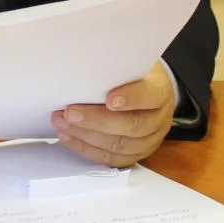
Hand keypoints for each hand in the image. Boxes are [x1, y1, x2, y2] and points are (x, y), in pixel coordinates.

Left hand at [50, 62, 174, 166]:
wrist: (147, 91)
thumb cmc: (132, 75)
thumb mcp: (129, 64)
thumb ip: (114, 69)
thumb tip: (83, 70)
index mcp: (160, 91)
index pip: (150, 96)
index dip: (131, 99)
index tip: (109, 99)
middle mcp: (159, 119)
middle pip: (132, 126)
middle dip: (97, 121)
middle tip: (70, 113)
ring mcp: (149, 140)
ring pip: (120, 145)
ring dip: (86, 136)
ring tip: (62, 123)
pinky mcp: (135, 154)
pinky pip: (111, 158)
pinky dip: (86, 149)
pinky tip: (68, 137)